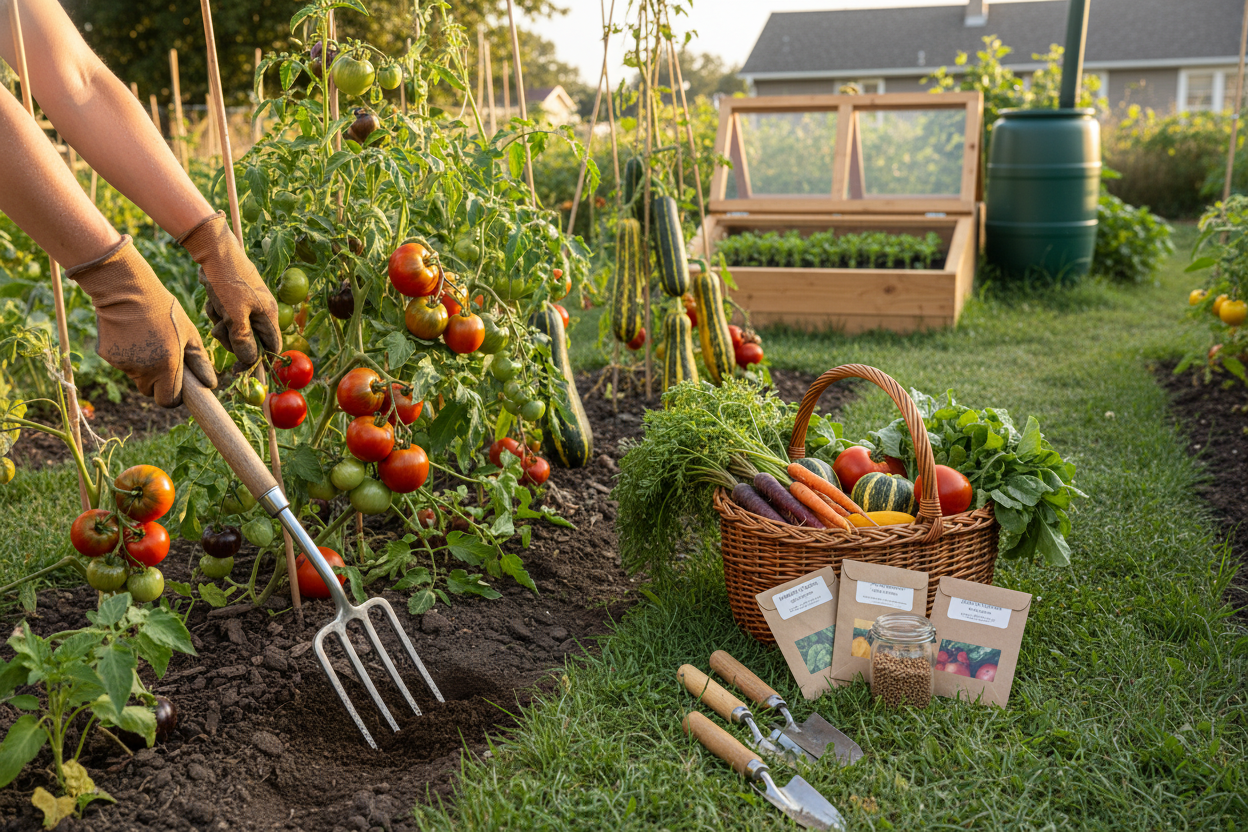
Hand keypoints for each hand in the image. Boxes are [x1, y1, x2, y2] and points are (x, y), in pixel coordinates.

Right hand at [65, 236, 216, 407]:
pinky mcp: (107, 356)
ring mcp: (123, 364)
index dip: (174, 397)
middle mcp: (144, 370)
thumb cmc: (164, 310)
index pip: (168, 401)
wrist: (125, 290)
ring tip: (148, 338)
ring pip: (136, 377)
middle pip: (150, 392)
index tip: (178, 388)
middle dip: (158, 383)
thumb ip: (200, 361)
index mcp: (167, 366)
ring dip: (144, 366)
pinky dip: (128, 355)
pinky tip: (132, 334)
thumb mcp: (189, 332)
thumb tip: (210, 384)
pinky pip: (123, 364)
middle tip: (164, 359)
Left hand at [177, 212, 281, 366]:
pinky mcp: (234, 299)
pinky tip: (212, 302)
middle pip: (251, 340)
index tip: (243, 373)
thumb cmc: (226, 281)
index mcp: (268, 314)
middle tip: (220, 331)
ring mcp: (247, 304)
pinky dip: (217, 314)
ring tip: (215, 311)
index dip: (260, 362)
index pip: (273, 347)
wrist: (212, 249)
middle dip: (234, 340)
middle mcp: (261, 310)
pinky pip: (226, 317)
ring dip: (222, 326)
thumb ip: (243, 340)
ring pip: (236, 329)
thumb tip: (249, 360)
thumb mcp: (234, 315)